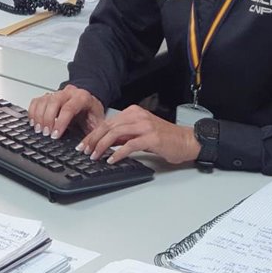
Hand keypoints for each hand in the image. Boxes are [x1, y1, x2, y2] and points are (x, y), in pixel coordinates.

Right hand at [26, 85, 104, 139]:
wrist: (89, 102)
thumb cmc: (92, 113)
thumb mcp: (98, 123)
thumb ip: (93, 134)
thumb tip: (87, 147)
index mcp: (82, 98)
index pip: (69, 108)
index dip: (61, 122)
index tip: (55, 135)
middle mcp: (69, 93)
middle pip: (54, 102)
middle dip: (48, 119)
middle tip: (46, 134)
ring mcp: (57, 93)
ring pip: (44, 100)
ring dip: (39, 116)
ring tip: (39, 130)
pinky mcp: (49, 96)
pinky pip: (37, 101)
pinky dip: (33, 112)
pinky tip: (34, 122)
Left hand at [78, 104, 200, 165]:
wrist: (187, 141)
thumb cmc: (166, 138)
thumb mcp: (141, 134)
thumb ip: (124, 136)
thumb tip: (107, 143)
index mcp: (134, 112)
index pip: (108, 122)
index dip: (93, 134)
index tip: (84, 145)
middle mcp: (138, 116)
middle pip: (108, 126)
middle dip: (93, 140)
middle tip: (84, 151)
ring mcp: (145, 126)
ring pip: (116, 134)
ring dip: (102, 146)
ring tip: (95, 156)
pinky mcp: (151, 138)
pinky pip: (130, 145)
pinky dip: (118, 153)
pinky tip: (112, 160)